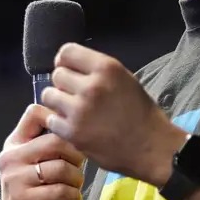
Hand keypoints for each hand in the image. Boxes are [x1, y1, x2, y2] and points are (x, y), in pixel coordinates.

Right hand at [0, 104, 85, 199]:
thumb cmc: (35, 195)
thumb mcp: (34, 165)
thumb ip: (48, 144)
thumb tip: (78, 121)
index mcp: (14, 144)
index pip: (35, 112)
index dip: (58, 118)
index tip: (71, 136)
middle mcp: (10, 157)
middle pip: (55, 140)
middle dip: (76, 155)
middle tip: (79, 167)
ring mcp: (14, 178)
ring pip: (61, 167)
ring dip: (76, 179)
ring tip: (75, 185)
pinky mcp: (22, 199)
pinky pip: (60, 190)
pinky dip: (73, 195)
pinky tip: (73, 199)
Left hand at [40, 43, 185, 185]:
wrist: (151, 147)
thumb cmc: (140, 113)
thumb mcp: (125, 80)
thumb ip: (98, 71)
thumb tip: (70, 66)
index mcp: (107, 68)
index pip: (67, 52)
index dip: (65, 62)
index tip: (69, 71)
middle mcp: (92, 85)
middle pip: (57, 74)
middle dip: (63, 84)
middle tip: (75, 96)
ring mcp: (80, 110)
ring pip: (49, 95)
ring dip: (58, 102)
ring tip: (71, 111)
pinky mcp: (73, 132)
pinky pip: (51, 119)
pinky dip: (59, 123)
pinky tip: (73, 126)